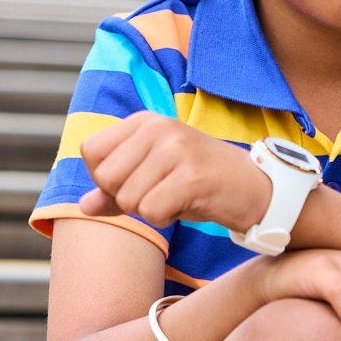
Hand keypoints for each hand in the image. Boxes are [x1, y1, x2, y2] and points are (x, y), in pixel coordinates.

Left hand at [78, 113, 268, 230]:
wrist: (256, 189)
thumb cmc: (202, 184)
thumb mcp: (155, 180)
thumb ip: (116, 192)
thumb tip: (84, 206)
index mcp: (145, 122)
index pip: (91, 152)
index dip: (106, 179)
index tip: (138, 182)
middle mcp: (158, 128)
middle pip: (107, 178)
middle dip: (128, 199)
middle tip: (161, 193)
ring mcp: (176, 149)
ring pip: (129, 199)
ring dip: (151, 210)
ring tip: (178, 197)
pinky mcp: (192, 175)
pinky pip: (152, 211)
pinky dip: (166, 218)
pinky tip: (188, 205)